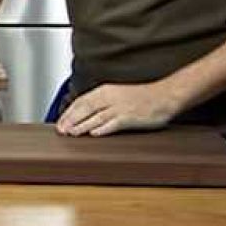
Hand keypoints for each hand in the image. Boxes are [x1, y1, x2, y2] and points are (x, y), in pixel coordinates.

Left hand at [55, 81, 181, 135]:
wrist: (165, 95)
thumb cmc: (143, 97)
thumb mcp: (118, 95)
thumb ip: (102, 102)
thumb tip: (86, 114)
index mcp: (106, 91)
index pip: (82, 101)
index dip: (69, 112)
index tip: (60, 122)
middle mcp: (111, 97)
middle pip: (85, 109)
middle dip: (71, 120)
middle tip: (61, 131)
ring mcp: (120, 107)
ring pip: (96, 117)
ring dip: (82, 126)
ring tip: (72, 134)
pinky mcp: (130, 117)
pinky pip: (113, 123)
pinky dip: (103, 129)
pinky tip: (94, 134)